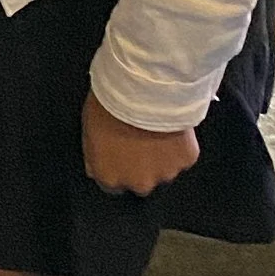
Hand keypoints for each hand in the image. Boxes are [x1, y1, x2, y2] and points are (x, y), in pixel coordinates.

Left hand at [81, 93, 200, 198]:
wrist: (143, 90)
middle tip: (139, 141)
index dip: (117, 168)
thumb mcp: (88, 130)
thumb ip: (95, 156)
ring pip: (164, 170)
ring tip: (155, 130)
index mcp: (110, 176)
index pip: (113, 185)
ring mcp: (165, 173)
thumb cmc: (111, 105)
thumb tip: (95, 168)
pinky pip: (182, 156)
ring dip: (161, 156)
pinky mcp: (186, 160)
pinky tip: (170, 126)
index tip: (120, 154)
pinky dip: (178, 146)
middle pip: (141, 182)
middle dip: (141, 166)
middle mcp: (138, 182)